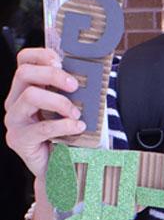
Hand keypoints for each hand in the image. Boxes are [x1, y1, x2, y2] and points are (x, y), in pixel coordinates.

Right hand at [4, 48, 84, 177]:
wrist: (58, 165)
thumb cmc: (67, 129)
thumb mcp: (69, 103)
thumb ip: (72, 87)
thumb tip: (93, 70)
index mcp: (26, 88)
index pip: (23, 60)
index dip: (41, 54)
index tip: (62, 60)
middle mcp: (15, 101)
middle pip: (24, 73)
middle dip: (53, 75)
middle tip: (75, 85)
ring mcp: (14, 120)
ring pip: (30, 96)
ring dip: (59, 101)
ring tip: (77, 112)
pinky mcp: (19, 140)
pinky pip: (42, 127)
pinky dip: (64, 125)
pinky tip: (77, 126)